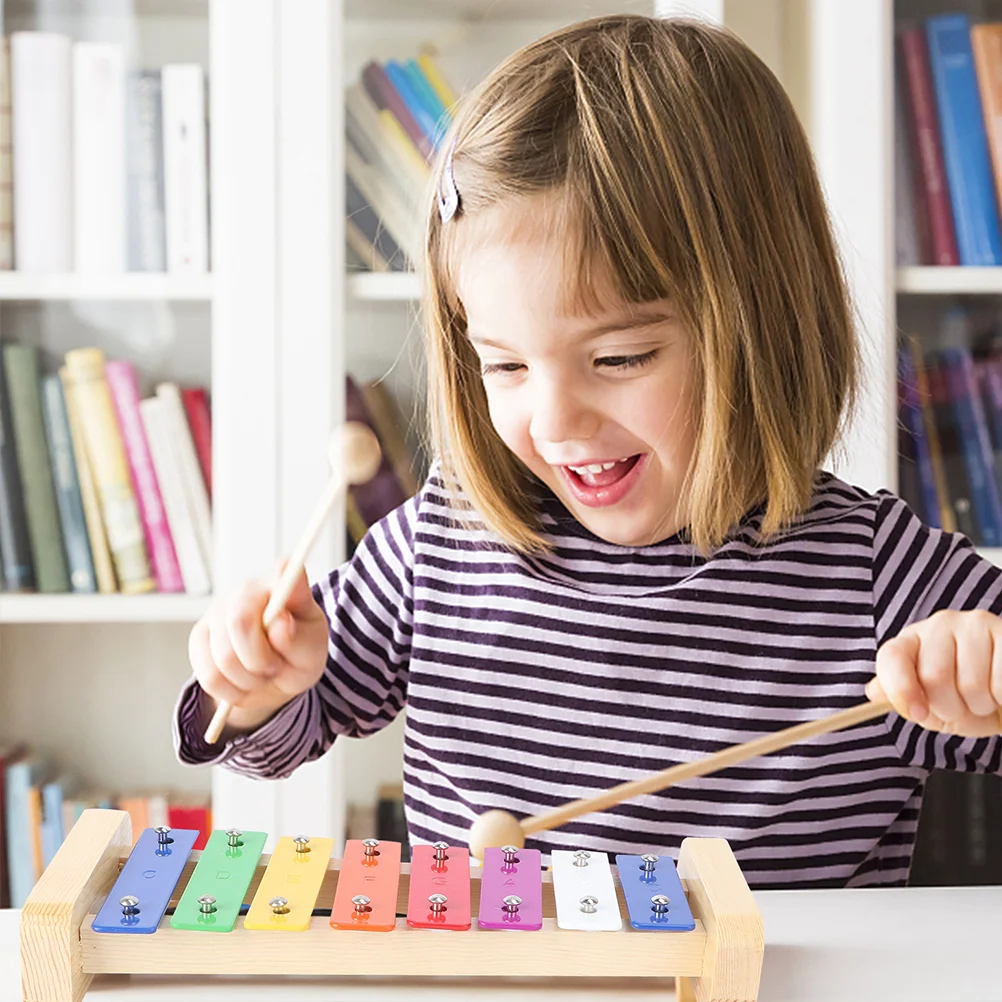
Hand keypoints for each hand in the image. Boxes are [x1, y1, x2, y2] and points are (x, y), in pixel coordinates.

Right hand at [188, 561, 328, 734]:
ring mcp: (218, 611)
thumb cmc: (297, 654)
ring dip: (248, 680)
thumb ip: (298, 638)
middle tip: (275, 668)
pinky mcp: (199, 636)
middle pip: (240, 624)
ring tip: (261, 675)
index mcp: (282, 586)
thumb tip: (281, 623)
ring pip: (223, 659)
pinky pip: (209, 676)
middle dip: (260, 660)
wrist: (275, 675)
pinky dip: (230, 690)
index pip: (280, 578)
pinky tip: (243, 682)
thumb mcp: (311, 651)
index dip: (282, 577)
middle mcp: (247, 590)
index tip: (285, 579)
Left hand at [867, 609, 1001, 736]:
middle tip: (963, 706)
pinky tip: (1001, 691)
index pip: (892, 657)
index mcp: (912, 640)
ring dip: (980, 705)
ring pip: (972, 684)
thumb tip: (874, 691)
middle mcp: (940, 625)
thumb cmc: (968, 702)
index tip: (917, 713)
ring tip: (986, 698)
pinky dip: (1001, 699)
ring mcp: (974, 624)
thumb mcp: (931, 707)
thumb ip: (901, 698)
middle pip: (933, 676)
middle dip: (950, 707)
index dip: (900, 689)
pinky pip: (1000, 683)